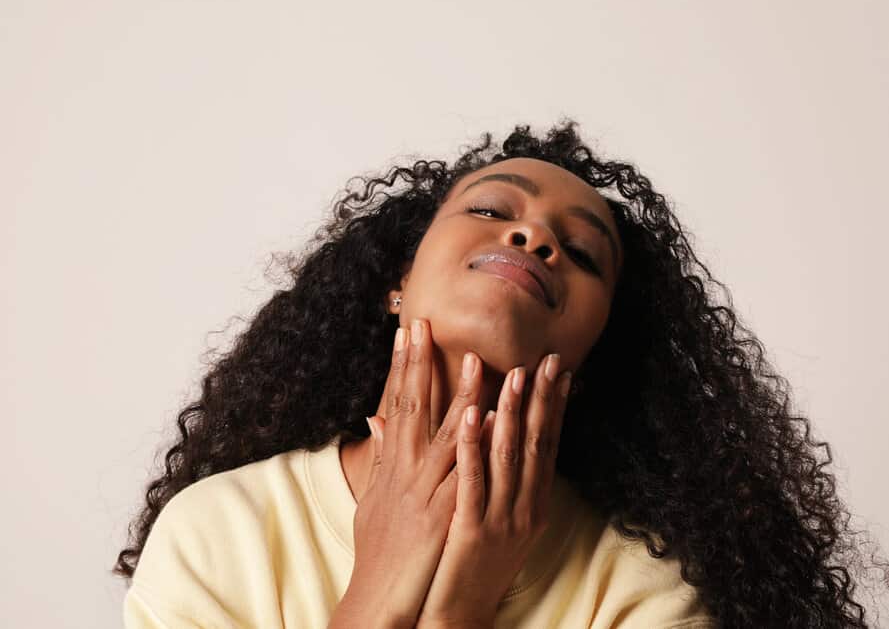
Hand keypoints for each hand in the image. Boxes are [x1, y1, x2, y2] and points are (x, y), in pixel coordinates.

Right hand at [337, 319, 482, 628]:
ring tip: (474, 359)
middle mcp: (404, 470)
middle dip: (419, 363)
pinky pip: (462, 471)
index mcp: (392, 464)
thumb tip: (374, 420)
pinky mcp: (442, 512)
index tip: (407, 331)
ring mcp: (422, 490)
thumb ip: (378, 456)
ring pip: (443, 432)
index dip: (401, 366)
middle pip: (412, 406)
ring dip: (459, 394)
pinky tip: (485, 416)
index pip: (396, 403)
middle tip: (425, 323)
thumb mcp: (373, 499)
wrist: (379, 596)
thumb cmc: (379, 550)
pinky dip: (472, 443)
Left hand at [415, 352, 572, 627]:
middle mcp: (526, 509)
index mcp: (534, 504)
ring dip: (511, 412)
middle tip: (545, 359)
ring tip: (511, 374)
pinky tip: (474, 415)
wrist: (460, 613)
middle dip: (540, 399)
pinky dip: (474, 445)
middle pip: (535, 444)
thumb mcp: (496, 518)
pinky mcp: (474, 531)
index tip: (558, 371)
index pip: (547, 445)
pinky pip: (474, 480)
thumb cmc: (473, 563)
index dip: (553, 406)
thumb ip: (498, 478)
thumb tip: (500, 438)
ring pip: (508, 456)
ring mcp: (503, 520)